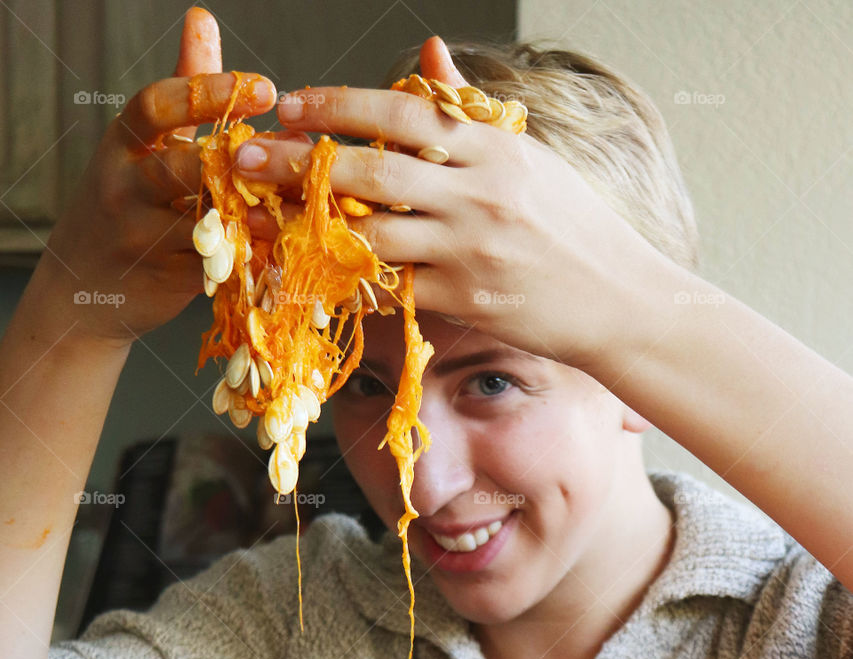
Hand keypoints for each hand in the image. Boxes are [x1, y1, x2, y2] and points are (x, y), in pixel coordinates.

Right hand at [40, 7, 275, 344]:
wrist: (83, 291)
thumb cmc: (126, 203)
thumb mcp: (144, 144)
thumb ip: (181, 88)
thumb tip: (201, 19)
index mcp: (121, 145)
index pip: (155, 107)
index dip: (210, 93)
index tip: (266, 88)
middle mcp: (126, 188)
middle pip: (182, 168)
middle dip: (239, 160)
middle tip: (293, 149)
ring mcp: (145, 238)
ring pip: (207, 221)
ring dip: (256, 210)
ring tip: (301, 196)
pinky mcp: (171, 280)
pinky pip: (222, 263)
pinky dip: (258, 251)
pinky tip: (293, 241)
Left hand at [232, 36, 671, 369]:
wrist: (621, 300)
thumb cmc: (576, 228)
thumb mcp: (529, 157)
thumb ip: (469, 111)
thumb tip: (429, 55)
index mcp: (492, 145)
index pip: (401, 111)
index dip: (338, 106)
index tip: (292, 106)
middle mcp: (477, 190)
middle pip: (372, 168)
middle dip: (301, 161)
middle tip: (246, 157)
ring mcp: (469, 247)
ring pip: (373, 229)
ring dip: (315, 224)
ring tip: (270, 217)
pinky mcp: (466, 298)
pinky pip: (395, 285)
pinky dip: (357, 276)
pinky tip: (321, 269)